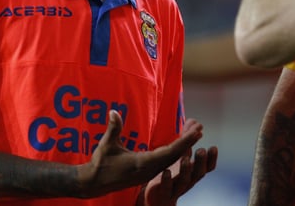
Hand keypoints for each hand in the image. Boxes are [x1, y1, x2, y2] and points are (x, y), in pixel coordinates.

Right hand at [79, 110, 204, 197]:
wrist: (95, 183)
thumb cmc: (100, 163)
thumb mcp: (106, 145)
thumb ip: (113, 128)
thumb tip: (114, 111)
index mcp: (142, 163)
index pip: (168, 152)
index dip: (183, 142)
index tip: (196, 133)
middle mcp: (149, 170)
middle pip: (174, 156)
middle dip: (188, 142)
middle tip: (200, 128)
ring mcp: (149, 173)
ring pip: (171, 160)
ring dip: (184, 147)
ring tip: (195, 134)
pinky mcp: (147, 173)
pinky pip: (166, 162)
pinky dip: (176, 152)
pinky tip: (181, 145)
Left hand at [140, 137, 217, 205]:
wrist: (160, 200)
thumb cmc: (173, 176)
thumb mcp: (180, 156)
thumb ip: (186, 139)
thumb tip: (194, 121)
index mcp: (193, 172)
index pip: (207, 166)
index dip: (211, 158)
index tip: (214, 147)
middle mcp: (188, 181)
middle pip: (198, 173)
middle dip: (200, 162)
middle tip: (201, 150)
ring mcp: (177, 188)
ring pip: (184, 181)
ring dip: (185, 170)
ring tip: (185, 159)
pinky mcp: (165, 194)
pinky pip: (167, 188)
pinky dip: (167, 180)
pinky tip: (166, 171)